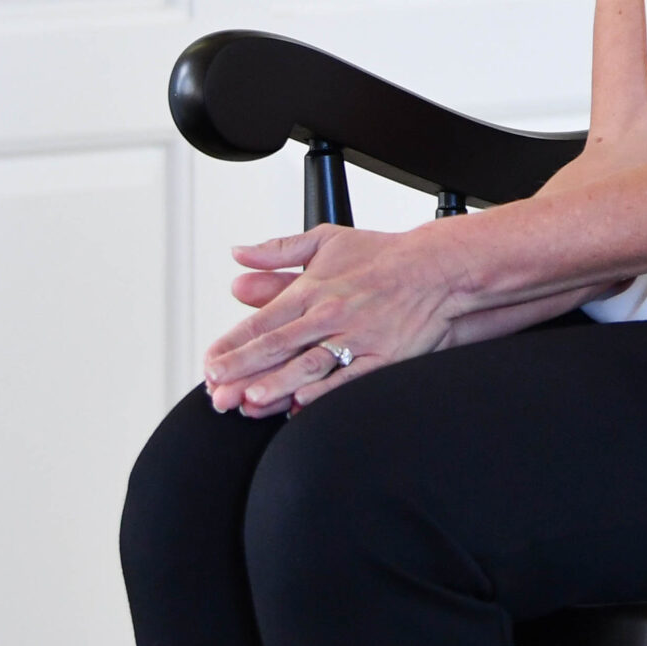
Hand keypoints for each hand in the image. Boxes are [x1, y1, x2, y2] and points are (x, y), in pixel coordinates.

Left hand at [203, 222, 470, 417]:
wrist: (436, 267)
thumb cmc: (381, 257)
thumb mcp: (326, 240)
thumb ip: (278, 251)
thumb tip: (238, 255)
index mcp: (312, 289)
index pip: (262, 321)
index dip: (232, 345)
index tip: (210, 364)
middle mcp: (329, 314)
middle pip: (277, 346)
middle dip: (243, 371)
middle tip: (216, 393)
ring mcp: (356, 337)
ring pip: (309, 364)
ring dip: (278, 383)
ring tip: (250, 401)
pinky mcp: (381, 357)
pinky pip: (349, 379)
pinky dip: (325, 392)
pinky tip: (302, 404)